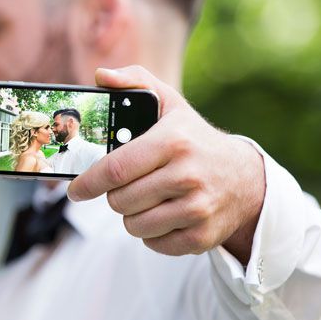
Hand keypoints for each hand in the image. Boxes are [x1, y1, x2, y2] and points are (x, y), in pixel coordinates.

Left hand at [68, 66, 265, 263]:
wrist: (245, 179)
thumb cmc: (194, 139)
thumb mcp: (169, 104)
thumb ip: (134, 81)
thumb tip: (101, 76)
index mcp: (173, 141)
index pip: (115, 169)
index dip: (89, 182)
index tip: (75, 189)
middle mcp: (187, 175)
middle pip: (120, 200)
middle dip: (114, 195)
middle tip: (125, 186)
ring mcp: (197, 209)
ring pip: (134, 225)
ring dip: (132, 214)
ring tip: (147, 198)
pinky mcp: (201, 237)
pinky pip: (153, 243)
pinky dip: (152, 233)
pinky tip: (164, 214)